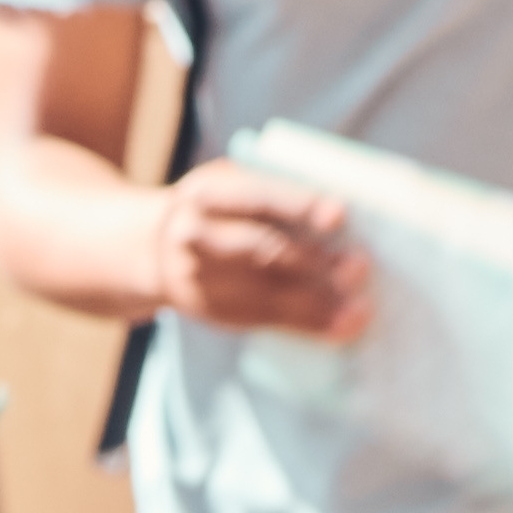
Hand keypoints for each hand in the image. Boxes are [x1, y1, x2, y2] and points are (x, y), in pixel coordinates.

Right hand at [145, 174, 367, 339]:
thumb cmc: (218, 209)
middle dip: (314, 262)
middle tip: (359, 267)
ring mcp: (199, 279)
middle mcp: (195, 236)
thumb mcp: (231, 185)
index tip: (339, 214)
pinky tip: (338, 328)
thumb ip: (274, 192)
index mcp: (207, 193)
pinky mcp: (211, 312)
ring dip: (317, 305)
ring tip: (360, 310)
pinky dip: (306, 325)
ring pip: (265, 294)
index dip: (298, 205)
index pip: (257, 197)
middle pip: (261, 250)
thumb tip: (349, 217)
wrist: (152, 248)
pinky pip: (264, 321)